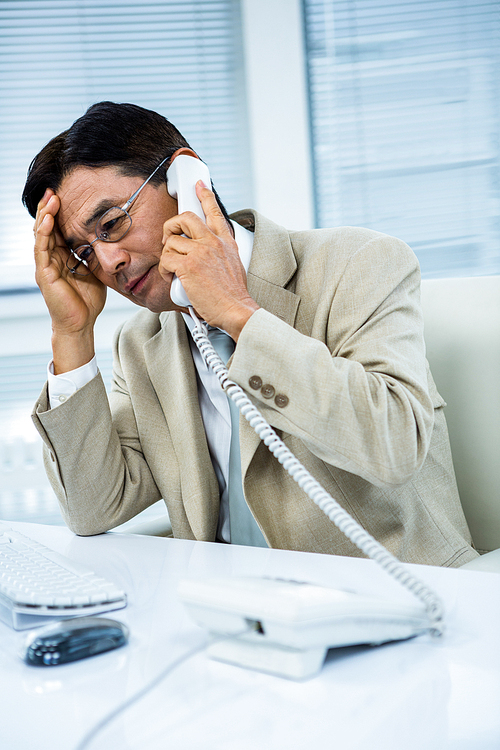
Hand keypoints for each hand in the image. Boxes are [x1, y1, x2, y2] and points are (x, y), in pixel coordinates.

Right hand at [34, 189, 106, 371]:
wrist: (81, 323)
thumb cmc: (87, 300)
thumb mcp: (94, 271)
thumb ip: (94, 255)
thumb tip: (108, 240)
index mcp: (61, 256)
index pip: (57, 229)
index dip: (59, 213)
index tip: (64, 194)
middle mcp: (50, 258)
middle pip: (46, 227)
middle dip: (49, 208)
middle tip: (54, 189)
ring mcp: (45, 266)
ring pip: (41, 235)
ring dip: (45, 215)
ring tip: (51, 199)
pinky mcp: (44, 274)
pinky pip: (41, 250)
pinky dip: (44, 233)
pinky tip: (48, 220)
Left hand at [159, 181, 258, 338]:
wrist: (236, 309)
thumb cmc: (233, 294)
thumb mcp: (233, 264)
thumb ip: (220, 253)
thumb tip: (203, 253)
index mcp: (226, 241)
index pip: (214, 212)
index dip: (205, 195)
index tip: (199, 185)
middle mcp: (214, 242)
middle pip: (185, 217)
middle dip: (171, 226)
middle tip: (169, 239)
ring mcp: (201, 252)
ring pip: (171, 241)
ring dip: (167, 257)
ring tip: (173, 270)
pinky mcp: (189, 265)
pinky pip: (166, 259)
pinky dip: (164, 270)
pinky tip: (171, 277)